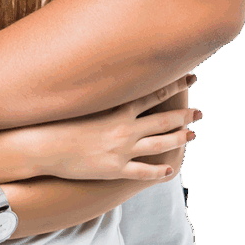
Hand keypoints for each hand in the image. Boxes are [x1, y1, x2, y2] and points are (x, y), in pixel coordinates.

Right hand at [31, 74, 200, 180]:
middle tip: (201, 111)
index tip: (191, 77)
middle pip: (163, 120)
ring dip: (179, 139)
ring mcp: (121, 151)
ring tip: (194, 135)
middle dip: (185, 115)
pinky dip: (159, 172)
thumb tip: (108, 72)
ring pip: (159, 145)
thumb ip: (98, 90)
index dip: (175, 84)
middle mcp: (124, 129)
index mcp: (117, 110)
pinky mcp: (114, 170)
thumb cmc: (57, 119)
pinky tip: (172, 170)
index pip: (154, 93)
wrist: (42, 146)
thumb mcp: (81, 99)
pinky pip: (143, 172)